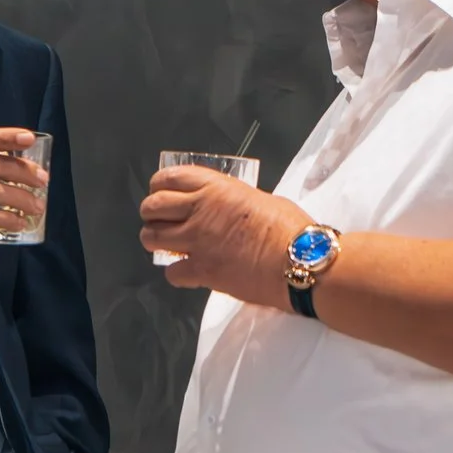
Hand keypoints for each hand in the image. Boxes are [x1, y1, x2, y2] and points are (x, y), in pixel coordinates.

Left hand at [140, 166, 310, 307]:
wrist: (300, 260)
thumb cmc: (289, 227)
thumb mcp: (258, 198)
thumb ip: (231, 201)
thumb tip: (224, 211)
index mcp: (214, 187)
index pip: (168, 179)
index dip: (159, 187)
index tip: (161, 193)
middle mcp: (199, 210)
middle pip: (152, 207)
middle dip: (152, 214)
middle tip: (162, 221)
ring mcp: (197, 241)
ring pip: (151, 237)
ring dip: (156, 241)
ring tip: (169, 245)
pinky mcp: (202, 271)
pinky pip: (171, 272)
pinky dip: (177, 273)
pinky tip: (189, 272)